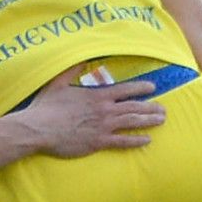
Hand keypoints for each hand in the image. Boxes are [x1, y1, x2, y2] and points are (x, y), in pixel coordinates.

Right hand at [15, 69, 165, 157]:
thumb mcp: (57, 83)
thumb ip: (72, 70)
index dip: (141, 88)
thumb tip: (81, 58)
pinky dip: (136, 140)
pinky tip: (147, 140)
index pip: (125, 89)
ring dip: (149, 121)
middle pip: (134, 107)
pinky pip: (122, 141)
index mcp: (96, 95)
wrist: (38, 129)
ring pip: (132, 123)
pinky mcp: (98, 142)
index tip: (152, 87)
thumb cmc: (46, 107)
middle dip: (151, 107)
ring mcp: (103, 127)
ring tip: (161, 121)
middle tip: (163, 109)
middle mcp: (104, 110)